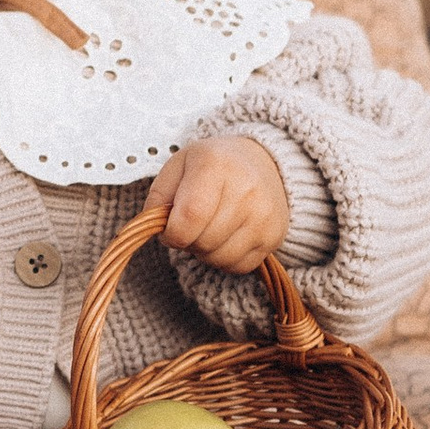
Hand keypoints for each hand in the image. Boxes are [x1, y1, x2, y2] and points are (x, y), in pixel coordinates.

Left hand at [149, 136, 289, 277]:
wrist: (264, 162)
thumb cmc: (214, 165)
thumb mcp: (179, 165)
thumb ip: (158, 196)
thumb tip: (155, 228)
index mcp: (215, 165)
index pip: (189, 217)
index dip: (172, 232)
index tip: (169, 228)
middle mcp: (246, 190)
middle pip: (202, 242)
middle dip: (187, 241)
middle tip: (191, 224)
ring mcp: (264, 215)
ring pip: (219, 258)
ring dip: (205, 252)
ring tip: (209, 228)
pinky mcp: (274, 236)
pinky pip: (238, 266)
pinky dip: (225, 258)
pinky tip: (226, 236)